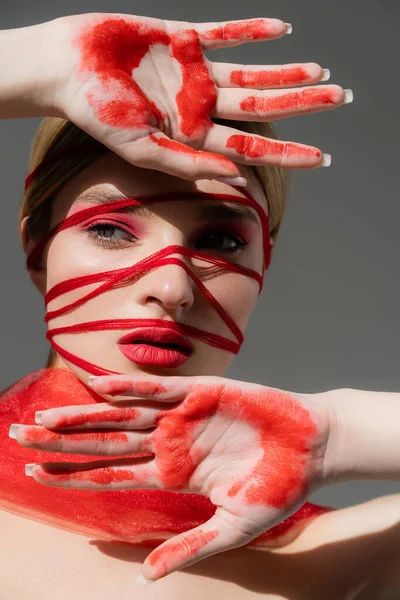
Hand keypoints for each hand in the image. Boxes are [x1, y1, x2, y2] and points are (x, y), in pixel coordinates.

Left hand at [12, 374, 331, 582]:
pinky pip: (160, 388)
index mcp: (171, 474)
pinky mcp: (201, 392)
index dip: (72, 474)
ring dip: (84, 414)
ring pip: (122, 413)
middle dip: (61, 441)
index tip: (33, 473)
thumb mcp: (231, 527)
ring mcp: (182, 416)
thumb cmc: (276, 488)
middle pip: (104, 441)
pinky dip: (132, 386)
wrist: (311, 448)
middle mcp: (168, 442)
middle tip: (19, 437)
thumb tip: (143, 577)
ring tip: (44, 417)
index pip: (110, 474)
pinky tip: (100, 388)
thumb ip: (187, 547)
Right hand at [45, 13, 346, 179]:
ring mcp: (194, 70)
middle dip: (302, 104)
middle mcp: (200, 104)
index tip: (323, 158)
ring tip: (322, 71)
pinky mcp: (183, 36)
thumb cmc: (97, 114)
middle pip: (262, 107)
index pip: (251, 147)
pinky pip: (226, 32)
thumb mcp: (142, 150)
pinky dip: (253, 31)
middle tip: (343, 98)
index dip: (287, 153)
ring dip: (286, 70)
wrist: (66, 68)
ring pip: (251, 71)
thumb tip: (238, 176)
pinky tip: (283, 31)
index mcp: (193, 135)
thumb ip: (188, 164)